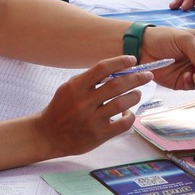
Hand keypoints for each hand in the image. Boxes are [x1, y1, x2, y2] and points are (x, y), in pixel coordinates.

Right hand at [36, 55, 150, 157]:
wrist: (47, 135)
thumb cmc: (61, 109)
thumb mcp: (69, 88)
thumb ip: (89, 79)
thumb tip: (117, 69)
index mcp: (75, 87)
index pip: (102, 68)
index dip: (120, 62)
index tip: (132, 59)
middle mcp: (83, 102)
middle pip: (117, 85)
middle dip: (136, 78)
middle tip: (147, 75)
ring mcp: (91, 120)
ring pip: (122, 103)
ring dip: (135, 95)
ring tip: (137, 93)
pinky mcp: (98, 135)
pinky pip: (123, 123)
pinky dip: (130, 116)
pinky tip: (128, 112)